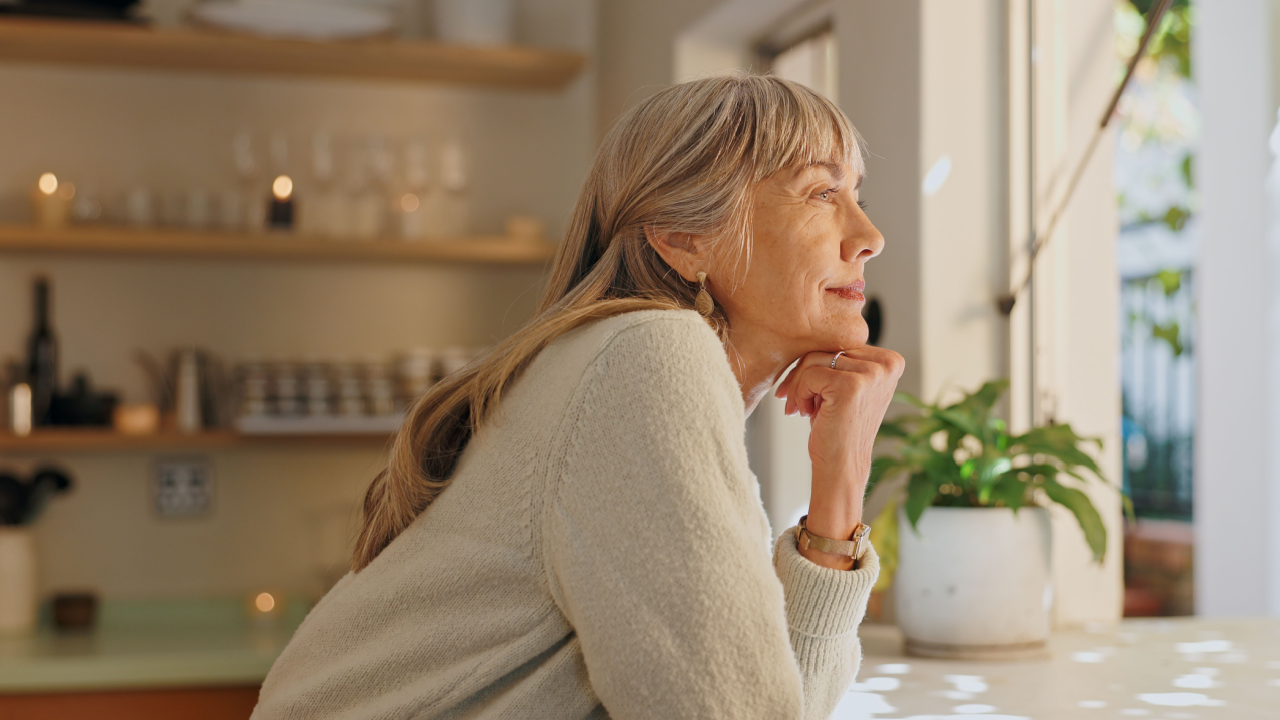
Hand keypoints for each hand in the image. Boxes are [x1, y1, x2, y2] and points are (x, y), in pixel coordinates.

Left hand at [774, 346, 904, 568]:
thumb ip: (841, 359)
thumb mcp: (847, 386)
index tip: (806, 389)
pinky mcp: (851, 385)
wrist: (841, 467)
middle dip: (804, 374)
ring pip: (814, 359)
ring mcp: (872, 373)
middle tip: (795, 401)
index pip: (840, 343)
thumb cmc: (838, 428)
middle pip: (827, 347)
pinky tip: (806, 413)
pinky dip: (799, 393)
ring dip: (800, 385)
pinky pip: (809, 373)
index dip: (817, 364)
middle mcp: (887, 364)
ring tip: (804, 409)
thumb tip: (809, 329)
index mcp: (891, 360)